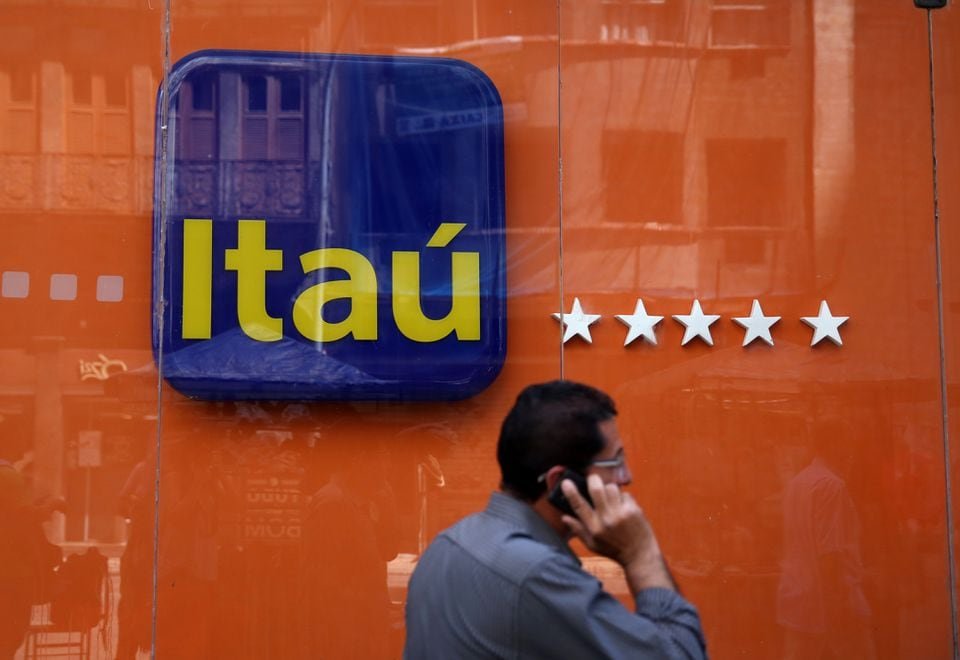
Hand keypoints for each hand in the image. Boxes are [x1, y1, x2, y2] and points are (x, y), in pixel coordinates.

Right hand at [561, 474, 673, 592]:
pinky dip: (623, 497)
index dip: (571, 493)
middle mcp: (607, 519)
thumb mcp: (592, 545)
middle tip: (593, 480)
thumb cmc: (614, 550)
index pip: (579, 506)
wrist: (639, 555)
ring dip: (609, 489)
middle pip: (597, 489)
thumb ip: (578, 530)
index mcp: (594, 528)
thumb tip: (565, 517)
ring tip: (610, 497)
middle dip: (593, 480)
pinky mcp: (634, 510)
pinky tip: (623, 506)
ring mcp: (622, 513)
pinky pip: (625, 494)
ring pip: (612, 487)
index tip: (566, 483)